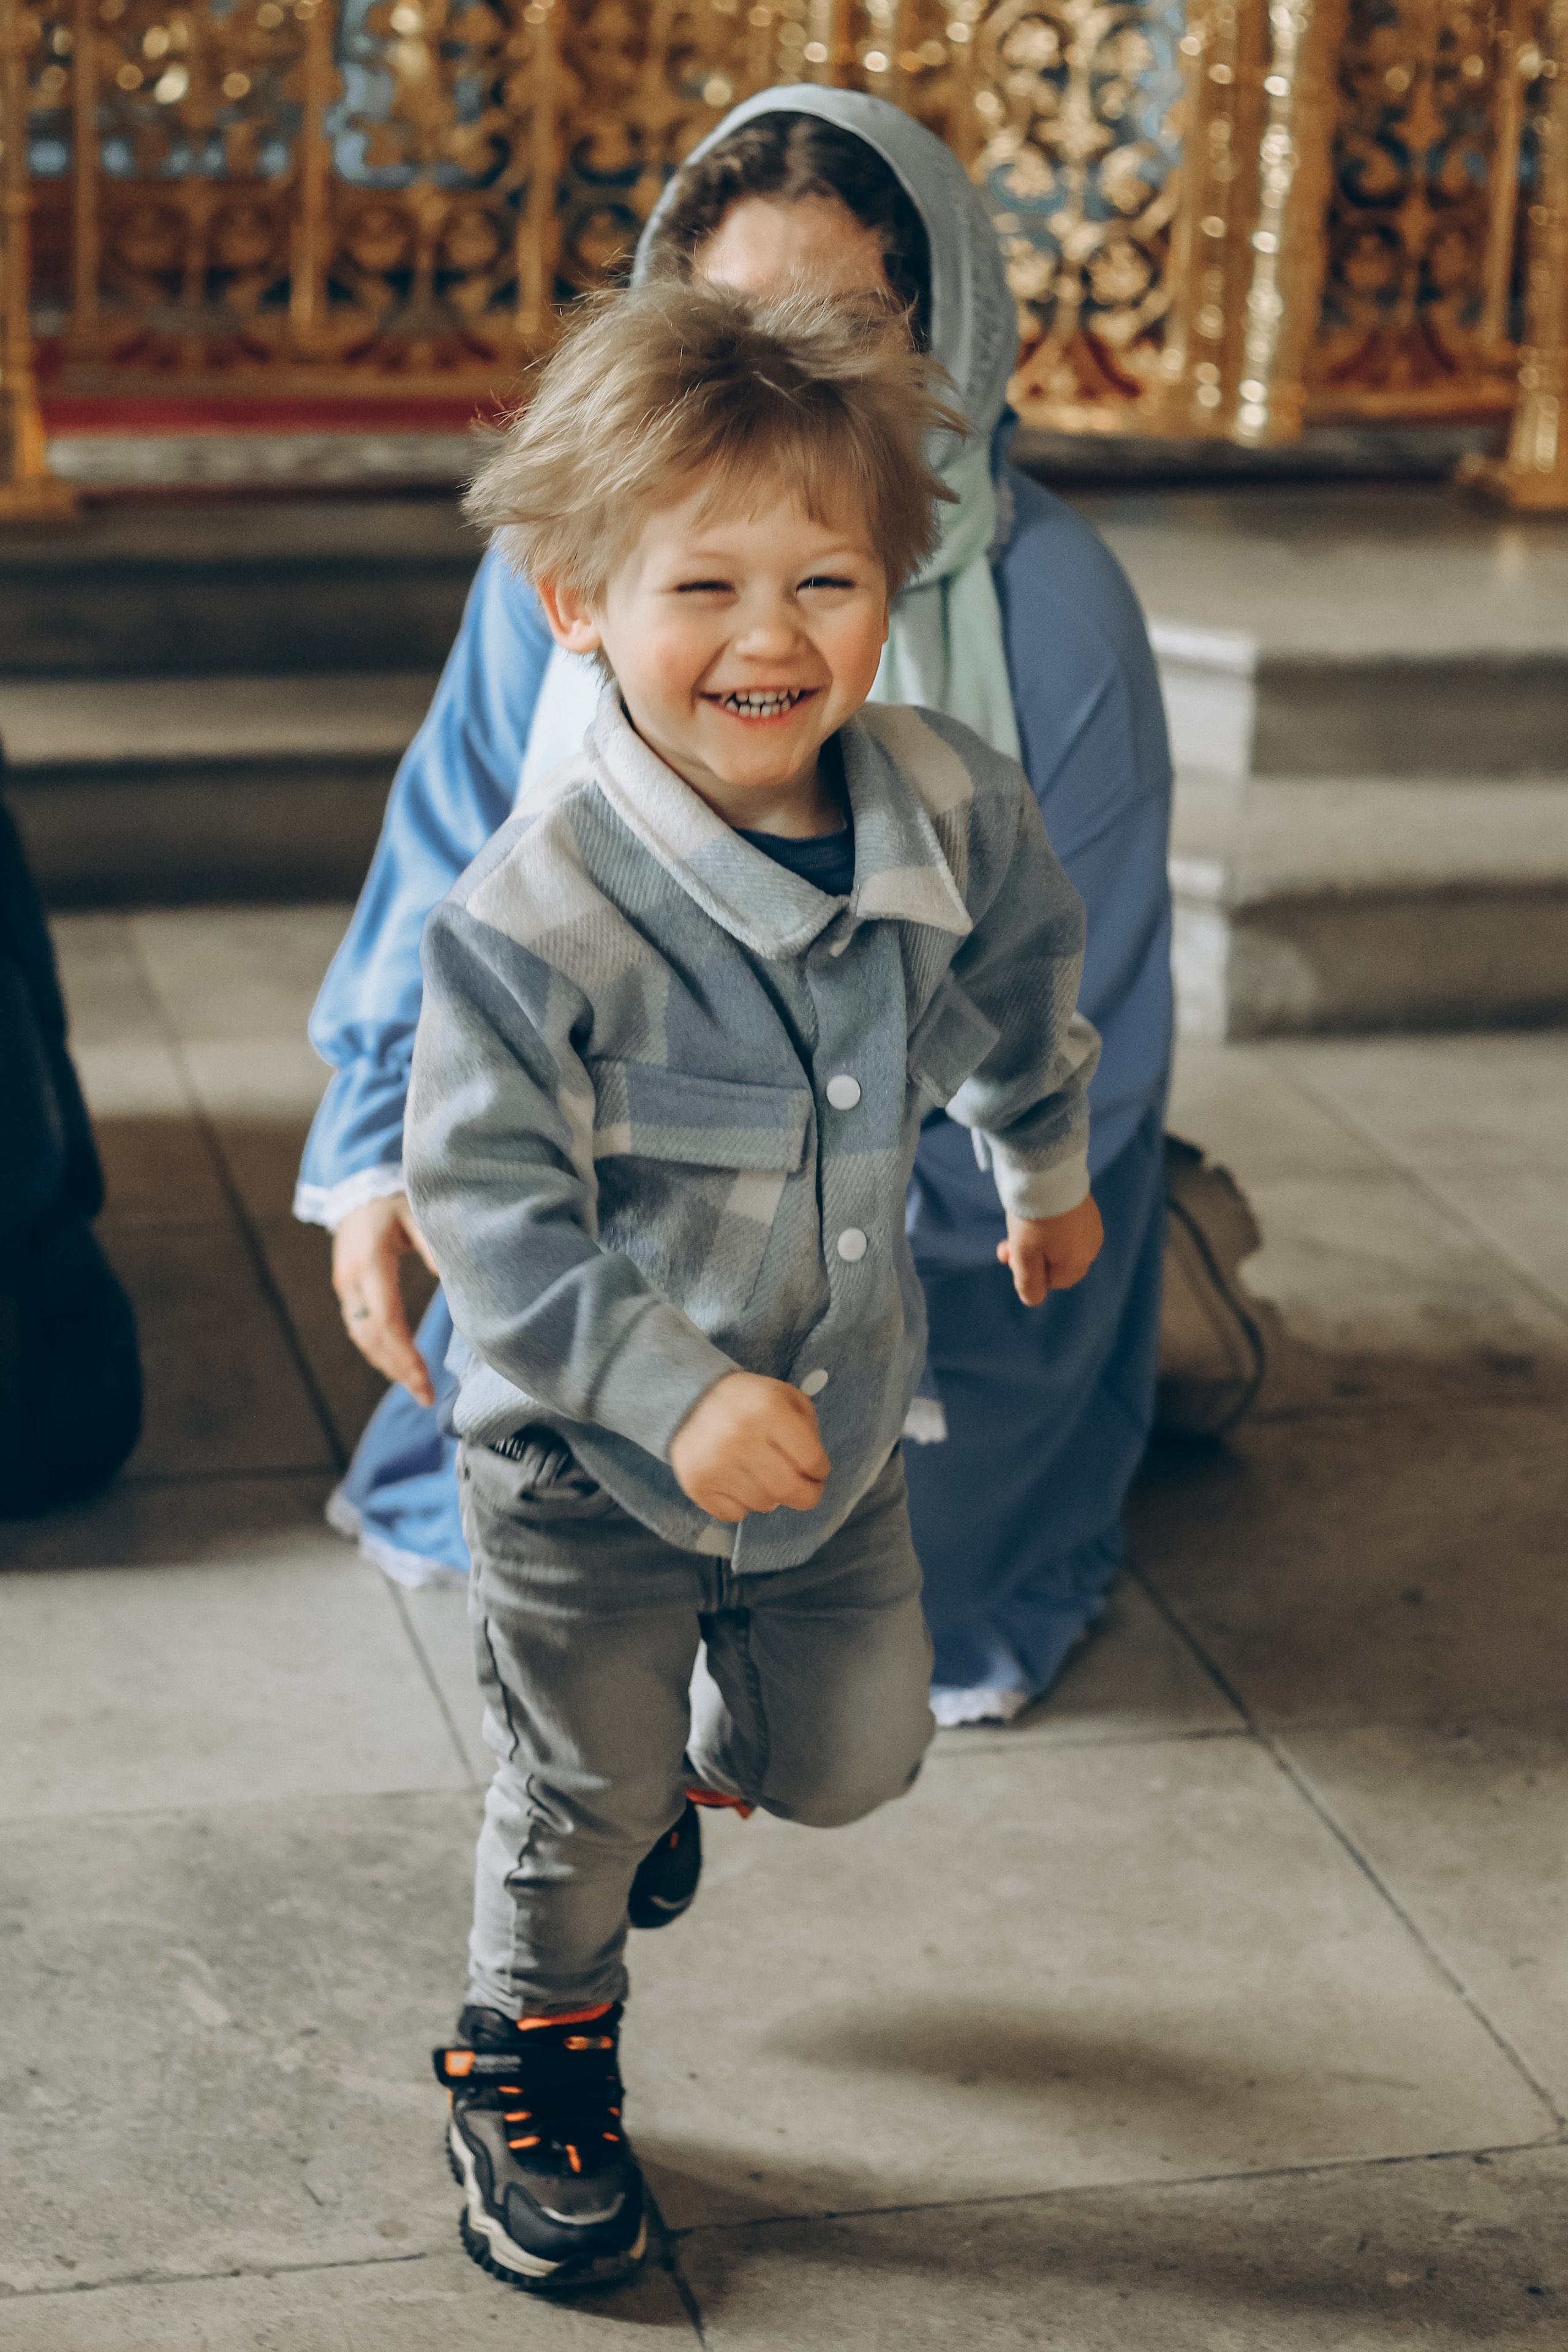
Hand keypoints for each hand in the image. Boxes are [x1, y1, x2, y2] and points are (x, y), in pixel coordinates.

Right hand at [332, 1192, 440, 1405]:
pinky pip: (358, 1327)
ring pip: (361, 1337)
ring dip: (386, 1364)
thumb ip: (435, 1246)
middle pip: (371, 1336)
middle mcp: (351, 1280)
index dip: (403, 1352)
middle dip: (397, 1369)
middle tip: (425, 1396)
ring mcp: (344, 1285)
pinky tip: (396, 1365)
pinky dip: (377, 1350)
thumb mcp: (418, 1214)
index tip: (423, 1377)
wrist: (356, 1186)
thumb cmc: (393, 1201)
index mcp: (370, 1262)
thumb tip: (452, 1281)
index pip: (385, 1319)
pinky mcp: (345, 1288)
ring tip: (415, 1387)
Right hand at [670, 1373, 830, 1522]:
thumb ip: (809, 1430)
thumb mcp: (786, 1397)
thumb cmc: (749, 1402)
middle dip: (807, 1496)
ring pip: (764, 1504)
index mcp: (769, 1409)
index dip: (821, 1471)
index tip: (817, 1471)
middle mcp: (741, 1437)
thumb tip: (813, 1473)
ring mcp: (716, 1463)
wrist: (690, 1400)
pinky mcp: (697, 1484)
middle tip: (807, 1490)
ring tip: (762, 1475)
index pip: (812, 1461)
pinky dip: (743, 1504)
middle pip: (790, 1490)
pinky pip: (736, 1514)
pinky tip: (738, 1482)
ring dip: (771, 1495)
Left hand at [996, 1193, 1103, 1306]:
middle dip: (1029, 1255)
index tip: (1010, 1257)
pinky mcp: (1086, 1205)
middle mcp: (1091, 1247)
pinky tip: (1036, 1211)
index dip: (1029, 1273)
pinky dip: (1049, 1222)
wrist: (1048, 1172)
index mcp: (1078, 1263)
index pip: (1053, 1282)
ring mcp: (1091, 1224)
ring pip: (1059, 1242)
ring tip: (1019, 1224)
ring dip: (1037, 1239)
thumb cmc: (1035, 1219)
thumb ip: (1029, 1284)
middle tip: (1006, 1244)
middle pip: (1056, 1262)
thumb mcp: (1024, 1257)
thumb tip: (1033, 1300)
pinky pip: (1066, 1224)